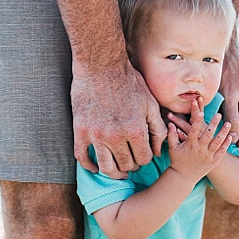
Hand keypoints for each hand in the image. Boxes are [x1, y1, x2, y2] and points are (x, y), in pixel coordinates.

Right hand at [72, 61, 166, 178]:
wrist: (101, 66)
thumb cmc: (129, 82)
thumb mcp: (150, 103)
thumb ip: (157, 129)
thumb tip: (158, 151)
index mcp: (135, 130)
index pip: (144, 159)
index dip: (146, 159)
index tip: (142, 155)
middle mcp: (115, 136)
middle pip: (126, 165)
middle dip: (132, 166)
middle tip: (131, 162)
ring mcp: (96, 135)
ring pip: (106, 168)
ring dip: (114, 173)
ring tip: (117, 172)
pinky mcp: (80, 130)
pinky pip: (83, 158)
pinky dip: (90, 167)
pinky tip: (96, 167)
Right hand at [167, 98, 233, 183]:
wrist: (183, 178)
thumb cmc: (177, 161)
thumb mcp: (172, 148)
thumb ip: (172, 135)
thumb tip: (170, 123)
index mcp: (190, 145)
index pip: (194, 130)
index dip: (197, 121)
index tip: (200, 112)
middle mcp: (199, 150)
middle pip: (208, 135)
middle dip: (213, 124)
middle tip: (218, 114)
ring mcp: (207, 156)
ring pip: (217, 142)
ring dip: (223, 132)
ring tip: (227, 124)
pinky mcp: (213, 162)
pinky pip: (221, 152)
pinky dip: (226, 144)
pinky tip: (230, 137)